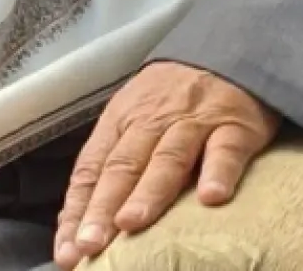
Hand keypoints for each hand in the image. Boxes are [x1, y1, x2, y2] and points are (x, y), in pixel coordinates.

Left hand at [54, 62, 279, 269]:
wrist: (225, 52)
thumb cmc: (173, 97)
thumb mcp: (135, 118)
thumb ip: (114, 161)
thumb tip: (84, 216)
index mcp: (120, 122)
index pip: (92, 168)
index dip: (77, 209)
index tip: (67, 250)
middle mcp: (151, 122)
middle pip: (122, 167)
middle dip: (101, 208)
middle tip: (88, 246)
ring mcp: (193, 122)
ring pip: (166, 159)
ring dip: (148, 193)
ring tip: (131, 225)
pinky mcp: (235, 125)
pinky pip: (225, 150)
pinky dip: (218, 172)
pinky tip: (212, 199)